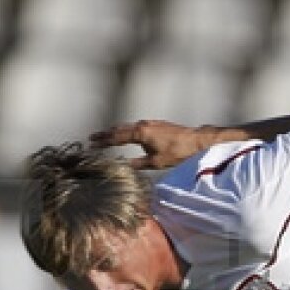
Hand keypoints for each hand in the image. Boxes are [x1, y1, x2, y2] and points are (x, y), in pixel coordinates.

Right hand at [89, 119, 204, 168]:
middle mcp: (143, 124)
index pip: (117, 137)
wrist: (196, 142)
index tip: (92, 143)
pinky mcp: (158, 125)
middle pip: (120, 129)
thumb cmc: (178, 152)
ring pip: (129, 126)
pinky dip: (128, 130)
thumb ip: (137, 163)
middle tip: (93, 138)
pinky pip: (138, 126)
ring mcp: (151, 123)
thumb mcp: (155, 162)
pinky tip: (128, 134)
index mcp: (140, 132)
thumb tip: (124, 165)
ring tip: (106, 136)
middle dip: (106, 134)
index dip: (103, 141)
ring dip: (117, 131)